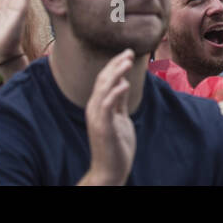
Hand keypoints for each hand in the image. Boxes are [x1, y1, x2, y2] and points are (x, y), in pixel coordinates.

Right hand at [82, 50, 135, 185]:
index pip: (104, 79)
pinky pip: (107, 107)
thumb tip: (123, 83)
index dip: (115, 64)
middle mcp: (94, 109)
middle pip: (102, 80)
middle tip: (129, 51)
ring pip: (103, 90)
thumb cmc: (116, 144)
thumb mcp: (120, 117)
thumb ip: (119, 101)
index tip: (127, 52)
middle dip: (116, 64)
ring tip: (127, 62)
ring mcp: (97, 118)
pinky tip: (125, 84)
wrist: (110, 170)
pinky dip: (115, 94)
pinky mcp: (103, 128)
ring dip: (116, 74)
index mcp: (98, 106)